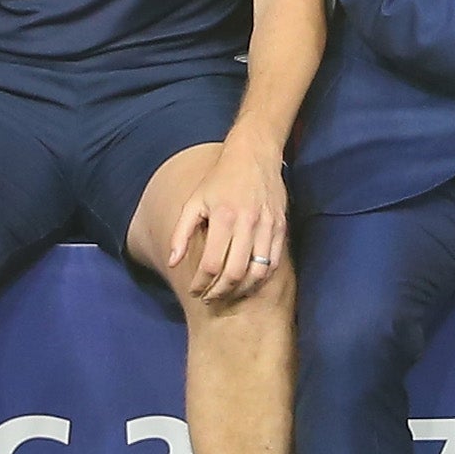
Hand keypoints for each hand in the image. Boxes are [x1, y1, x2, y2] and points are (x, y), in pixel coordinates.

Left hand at [160, 138, 287, 302]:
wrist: (254, 154)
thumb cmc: (220, 179)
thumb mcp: (194, 200)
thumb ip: (181, 232)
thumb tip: (173, 262)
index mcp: (224, 217)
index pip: (211, 264)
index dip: (200, 283)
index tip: (194, 290)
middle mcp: (247, 223)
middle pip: (234, 273)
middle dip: (219, 292)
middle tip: (209, 298)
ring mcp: (268, 226)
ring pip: (257, 272)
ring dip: (241, 290)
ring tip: (228, 294)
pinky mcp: (281, 227)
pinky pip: (273, 263)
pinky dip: (261, 278)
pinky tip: (248, 282)